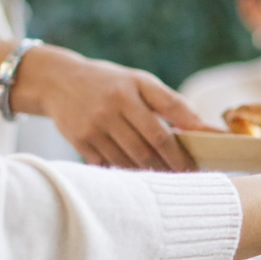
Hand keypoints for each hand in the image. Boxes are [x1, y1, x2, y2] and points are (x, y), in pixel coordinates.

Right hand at [12, 45, 217, 170]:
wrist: (58, 81)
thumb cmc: (111, 83)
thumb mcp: (141, 82)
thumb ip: (171, 103)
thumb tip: (203, 127)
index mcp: (129, 92)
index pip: (160, 131)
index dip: (179, 152)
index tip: (195, 165)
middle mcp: (109, 109)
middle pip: (146, 151)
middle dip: (168, 167)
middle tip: (184, 177)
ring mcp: (92, 128)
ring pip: (128, 162)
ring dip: (149, 173)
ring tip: (165, 178)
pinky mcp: (79, 142)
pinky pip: (108, 165)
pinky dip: (125, 171)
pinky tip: (138, 176)